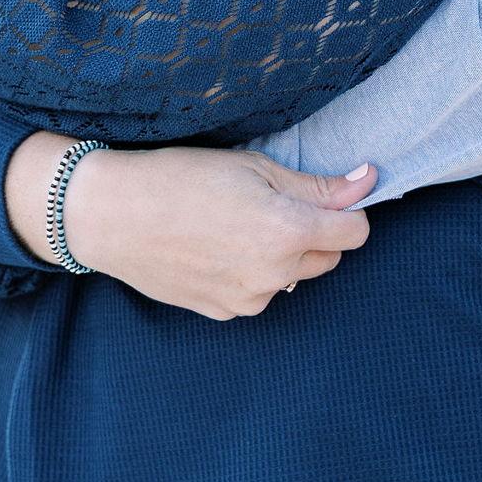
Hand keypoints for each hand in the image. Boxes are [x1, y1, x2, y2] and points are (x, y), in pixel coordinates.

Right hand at [10, 137, 375, 318]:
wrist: (113, 216)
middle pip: (328, 257)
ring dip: (283, 254)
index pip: (355, 233)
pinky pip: (260, 291)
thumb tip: (369, 180)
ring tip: (236, 224)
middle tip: (271, 203)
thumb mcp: (255, 168)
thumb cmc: (183, 178)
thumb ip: (316, 186)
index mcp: (286, 232)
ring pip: (293, 276)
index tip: (326, 194)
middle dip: (315, 231)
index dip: (348, 209)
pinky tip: (218, 247)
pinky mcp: (223, 312)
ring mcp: (248, 299)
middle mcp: (273, 275)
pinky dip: (253, 272)